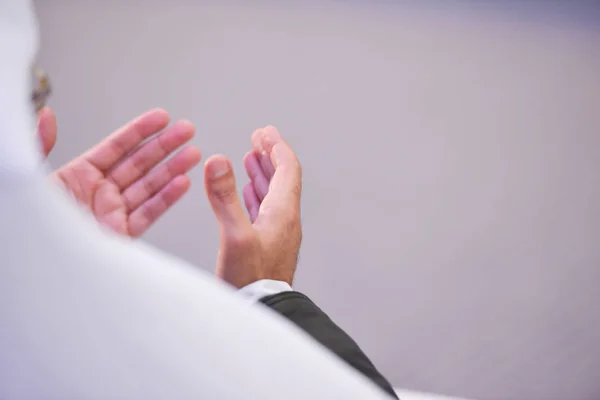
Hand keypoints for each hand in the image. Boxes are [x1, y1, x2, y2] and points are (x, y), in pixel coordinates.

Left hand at [37, 107, 201, 236]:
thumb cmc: (24, 225)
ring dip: (173, 169)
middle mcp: (98, 193)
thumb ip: (40, 145)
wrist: (31, 267)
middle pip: (139, 163)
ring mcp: (112, 214)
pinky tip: (182, 183)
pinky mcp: (121, 236)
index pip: (116, 148)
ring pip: (149, 186)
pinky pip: (148, 214)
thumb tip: (47, 114)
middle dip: (165, 145)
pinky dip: (166, 199)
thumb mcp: (28, 178)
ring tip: (193, 153)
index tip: (161, 118)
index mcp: (78, 176)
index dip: (139, 131)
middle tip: (187, 130)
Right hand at [203, 126, 301, 287]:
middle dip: (270, 155)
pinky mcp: (268, 244)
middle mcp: (284, 219)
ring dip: (263, 173)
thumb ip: (225, 198)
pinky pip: (266, 210)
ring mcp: (278, 232)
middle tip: (258, 138)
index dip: (276, 147)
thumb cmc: (251, 280)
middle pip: (283, 178)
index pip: (287, 169)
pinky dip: (257, 194)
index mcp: (282, 212)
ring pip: (274, 193)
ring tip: (251, 158)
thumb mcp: (234, 236)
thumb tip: (217, 160)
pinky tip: (248, 192)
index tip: (264, 132)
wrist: (263, 311)